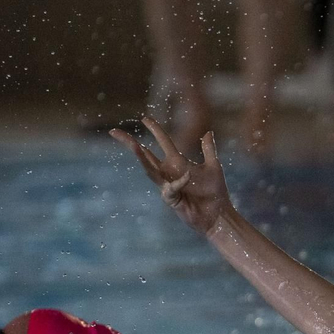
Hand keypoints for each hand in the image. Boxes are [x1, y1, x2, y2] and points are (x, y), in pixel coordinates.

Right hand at [111, 116, 233, 237]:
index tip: (144, 118)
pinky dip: (179, 182)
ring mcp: (168, 186)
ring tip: (134, 146)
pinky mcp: (172, 199)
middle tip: (114, 132)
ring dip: (141, 158)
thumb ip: (208, 150)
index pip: (162, 142)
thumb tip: (208, 132)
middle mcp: (168, 173)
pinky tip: (189, 176)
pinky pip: (171, 188)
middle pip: (144, 155)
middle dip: (130, 143)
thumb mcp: (213, 167)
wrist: (218, 215)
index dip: (154, 129)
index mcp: (177, 163)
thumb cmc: (215, 193)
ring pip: (149, 170)